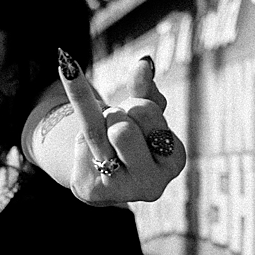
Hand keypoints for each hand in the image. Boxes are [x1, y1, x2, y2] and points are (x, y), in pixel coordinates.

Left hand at [58, 51, 186, 204]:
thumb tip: (144, 63)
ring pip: (99, 134)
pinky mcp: (93, 191)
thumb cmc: (131, 139)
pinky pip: (80, 145)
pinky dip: (79, 133)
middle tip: (116, 129)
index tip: (135, 117)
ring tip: (104, 132)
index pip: (147, 111)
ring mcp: (122, 190)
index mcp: (174, 160)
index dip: (134, 106)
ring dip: (97, 120)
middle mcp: (152, 182)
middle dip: (114, 116)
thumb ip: (145, 90)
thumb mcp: (143, 115)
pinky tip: (81, 121)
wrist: (104, 174)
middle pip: (122, 128)